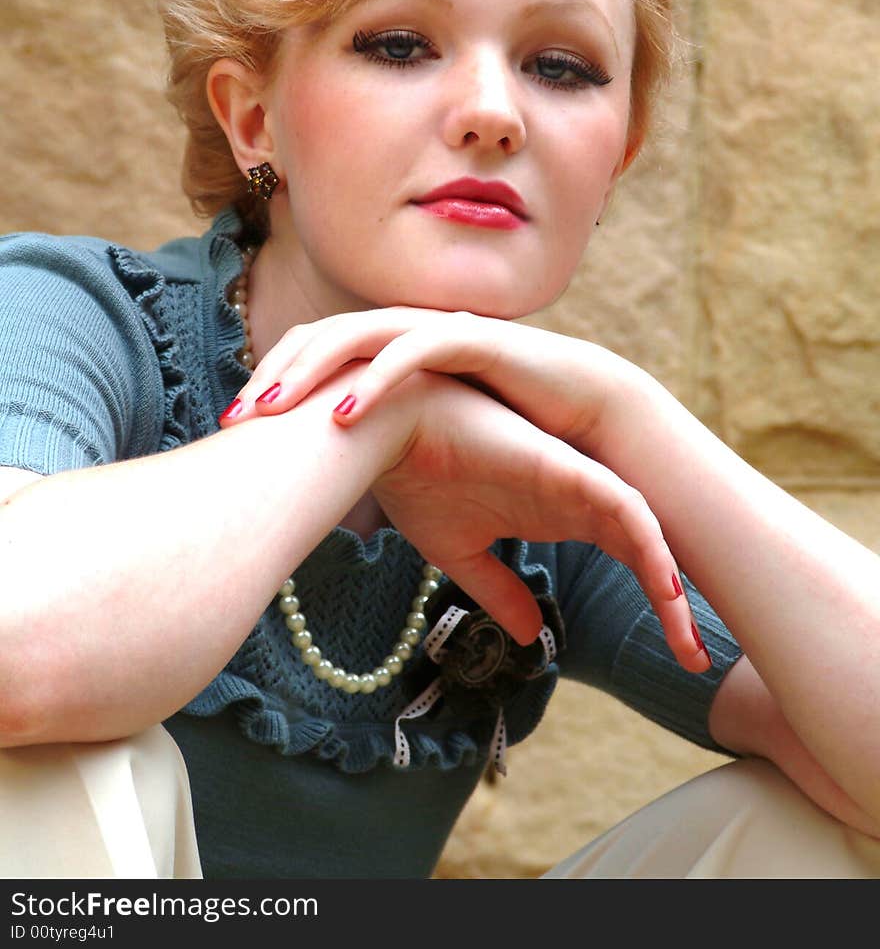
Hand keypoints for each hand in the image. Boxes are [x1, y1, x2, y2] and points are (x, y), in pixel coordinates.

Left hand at [227, 306, 626, 452]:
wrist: (589, 423)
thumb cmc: (509, 434)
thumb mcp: (430, 443)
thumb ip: (383, 453)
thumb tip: (334, 495)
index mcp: (392, 354)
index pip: (315, 356)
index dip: (271, 383)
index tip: (233, 430)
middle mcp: (408, 333)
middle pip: (321, 336)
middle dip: (274, 372)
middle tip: (233, 417)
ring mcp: (439, 330)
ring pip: (357, 332)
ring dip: (310, 367)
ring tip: (272, 408)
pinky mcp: (476, 339)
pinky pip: (414, 348)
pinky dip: (376, 376)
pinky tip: (345, 411)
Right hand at [334, 367, 707, 669]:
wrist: (385, 436)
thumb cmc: (417, 481)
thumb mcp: (462, 555)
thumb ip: (499, 592)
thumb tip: (532, 638)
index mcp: (558, 515)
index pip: (627, 561)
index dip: (657, 606)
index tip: (680, 658)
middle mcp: (575, 498)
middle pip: (647, 553)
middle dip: (676, 608)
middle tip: (697, 663)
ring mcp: (573, 481)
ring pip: (643, 532)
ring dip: (669, 582)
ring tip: (688, 640)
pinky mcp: (564, 466)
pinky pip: (622, 504)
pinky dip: (647, 541)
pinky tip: (663, 582)